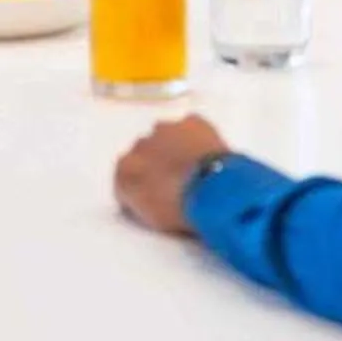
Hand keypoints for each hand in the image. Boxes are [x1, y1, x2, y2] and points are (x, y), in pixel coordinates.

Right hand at [114, 115, 230, 236]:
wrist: (216, 192)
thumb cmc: (182, 211)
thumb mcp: (154, 219)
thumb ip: (144, 201)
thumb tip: (150, 195)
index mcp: (125, 171)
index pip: (127, 180)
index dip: (143, 190)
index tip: (158, 200)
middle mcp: (138, 145)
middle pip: (145, 154)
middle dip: (158, 165)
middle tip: (178, 184)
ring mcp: (165, 130)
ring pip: (165, 137)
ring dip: (174, 148)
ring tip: (194, 168)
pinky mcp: (191, 121)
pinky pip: (190, 128)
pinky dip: (196, 138)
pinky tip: (208, 154)